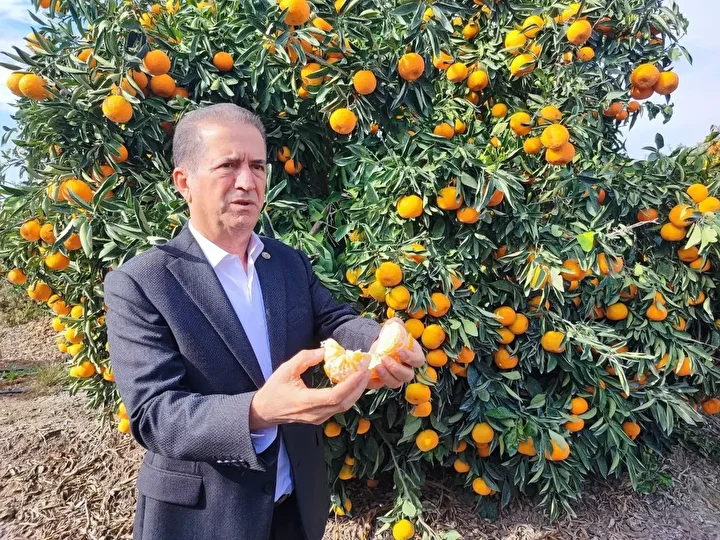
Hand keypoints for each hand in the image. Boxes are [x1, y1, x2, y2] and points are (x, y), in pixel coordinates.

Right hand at [249, 348, 370, 429]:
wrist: (264, 411)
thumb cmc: (274, 390)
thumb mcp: (285, 370)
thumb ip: (304, 359)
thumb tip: (324, 351)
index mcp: (306, 402)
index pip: (335, 396)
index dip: (351, 384)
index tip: (361, 370)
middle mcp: (315, 413)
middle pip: (344, 403)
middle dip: (359, 387)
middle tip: (367, 370)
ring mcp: (318, 418)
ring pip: (343, 407)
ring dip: (356, 392)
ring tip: (363, 376)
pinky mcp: (319, 418)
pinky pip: (339, 408)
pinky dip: (349, 396)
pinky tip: (353, 384)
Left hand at [366, 318, 425, 389]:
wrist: (377, 346)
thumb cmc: (390, 337)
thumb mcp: (393, 327)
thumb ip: (395, 324)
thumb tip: (394, 322)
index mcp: (414, 356)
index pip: (418, 361)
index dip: (410, 358)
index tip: (399, 350)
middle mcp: (407, 369)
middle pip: (407, 376)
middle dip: (396, 368)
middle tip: (384, 358)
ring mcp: (396, 378)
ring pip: (396, 384)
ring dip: (387, 377)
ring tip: (377, 366)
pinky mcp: (384, 382)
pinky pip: (382, 386)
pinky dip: (376, 381)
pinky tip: (369, 372)